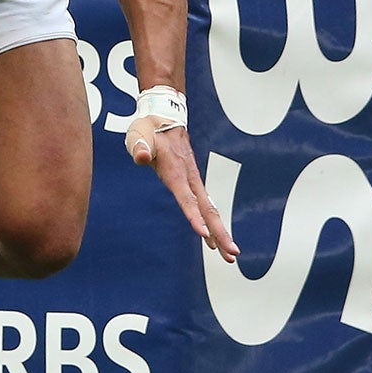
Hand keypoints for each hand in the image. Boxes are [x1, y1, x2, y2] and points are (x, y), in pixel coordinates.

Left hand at [125, 115, 238, 261]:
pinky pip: (204, 206)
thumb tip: (140, 156)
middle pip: (208, 210)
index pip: (186, 198)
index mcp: (176, 171)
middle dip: (220, 234)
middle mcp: (189, 178)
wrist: (166, 116)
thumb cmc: (149, 128)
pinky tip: (213, 242)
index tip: (204, 234)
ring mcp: (194, 181)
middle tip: (232, 255)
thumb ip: (140, 146)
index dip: (194, 216)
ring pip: (210, 210)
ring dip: (220, 233)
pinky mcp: (193, 182)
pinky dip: (212, 223)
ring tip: (229, 256)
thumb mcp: (139, 134)